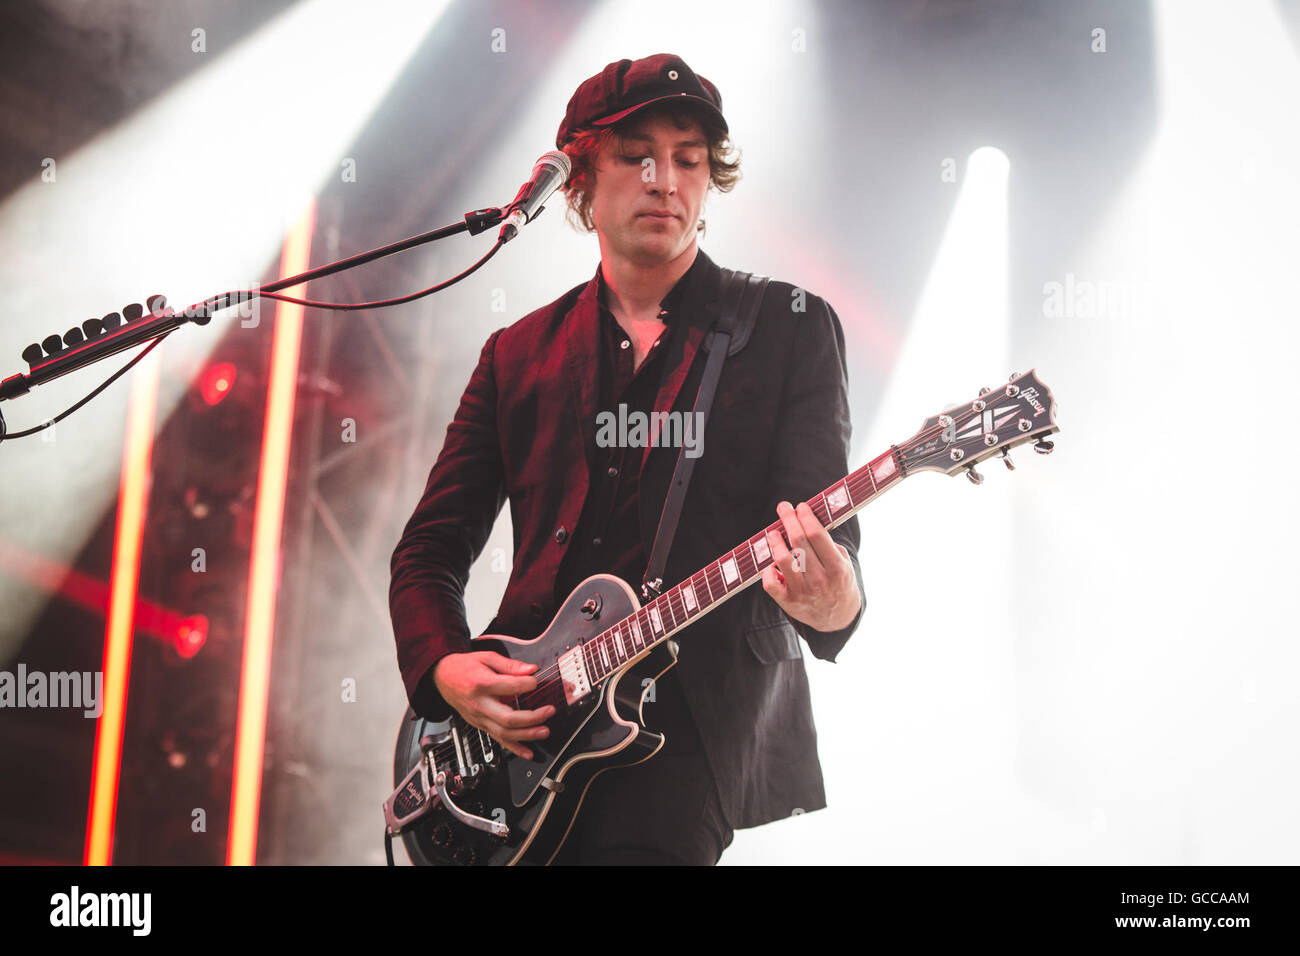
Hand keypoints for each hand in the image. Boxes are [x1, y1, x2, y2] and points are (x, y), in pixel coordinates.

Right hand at [433, 650, 555, 758]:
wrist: (442, 677)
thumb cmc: (464, 667)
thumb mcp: (486, 657)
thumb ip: (509, 665)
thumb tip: (530, 670)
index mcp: (481, 684)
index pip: (509, 687)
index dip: (528, 684)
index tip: (536, 682)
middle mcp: (479, 704)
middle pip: (507, 718)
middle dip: (532, 718)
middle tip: (549, 711)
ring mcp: (478, 718)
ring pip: (504, 733)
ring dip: (527, 735)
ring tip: (544, 731)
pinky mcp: (479, 725)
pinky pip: (498, 740)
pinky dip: (514, 748)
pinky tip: (528, 752)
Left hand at [761, 500, 861, 632]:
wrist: (837, 618)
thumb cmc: (838, 581)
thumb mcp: (843, 563)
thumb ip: (828, 544)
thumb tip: (806, 519)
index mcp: (836, 568)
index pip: (817, 535)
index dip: (806, 516)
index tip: (801, 506)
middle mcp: (819, 580)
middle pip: (798, 541)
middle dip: (789, 519)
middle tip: (784, 507)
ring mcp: (802, 592)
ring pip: (782, 559)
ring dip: (775, 541)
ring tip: (773, 533)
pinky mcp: (787, 602)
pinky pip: (769, 583)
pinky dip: (767, 570)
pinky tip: (772, 563)